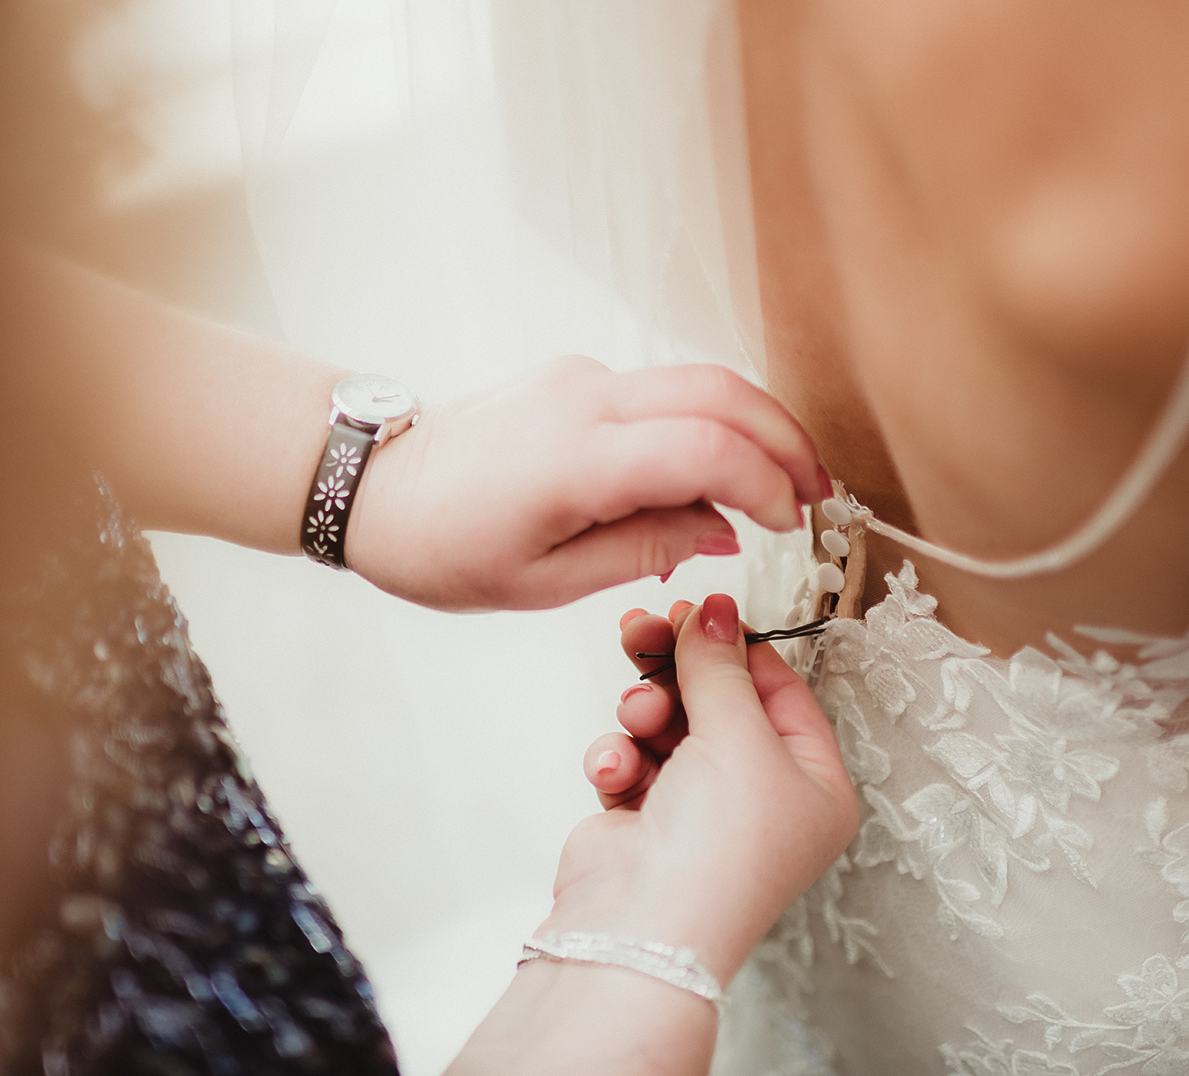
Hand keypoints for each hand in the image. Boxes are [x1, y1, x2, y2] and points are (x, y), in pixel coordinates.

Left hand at [343, 356, 826, 610]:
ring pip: (697, 382)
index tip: (789, 526)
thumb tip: (722, 531)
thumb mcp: (542, 582)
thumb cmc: (440, 545)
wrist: (371, 485)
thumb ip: (642, 550)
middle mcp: (584, 399)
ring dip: (752, 427)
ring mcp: (579, 379)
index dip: (765, 484)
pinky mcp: (572, 379)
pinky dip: (705, 426)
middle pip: (720, 392)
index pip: (707, 449)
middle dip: (784, 439)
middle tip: (817, 495)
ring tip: (781, 488)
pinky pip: (660, 392)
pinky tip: (711, 481)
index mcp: (576, 458)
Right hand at [544, 593, 856, 982]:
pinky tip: (616, 770)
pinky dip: (619, 758)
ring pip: (668, 724)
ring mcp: (702, 812)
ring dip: (645, 713)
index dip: (737, 647)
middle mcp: (762, 800)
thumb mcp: (738, 736)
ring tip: (636, 717)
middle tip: (642, 630)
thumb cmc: (716, 854)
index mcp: (814, 785)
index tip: (697, 610)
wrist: (639, 929)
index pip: (782, 691)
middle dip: (678, 670)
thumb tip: (714, 611)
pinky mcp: (646, 821)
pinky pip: (632, 759)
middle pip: (719, 703)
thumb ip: (722, 664)